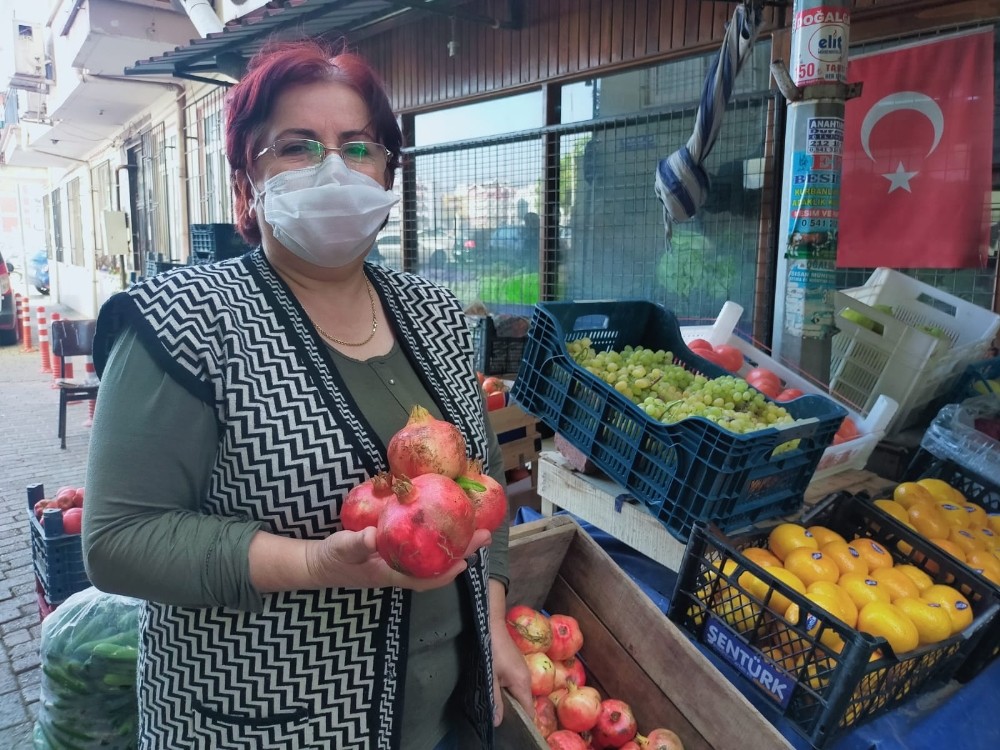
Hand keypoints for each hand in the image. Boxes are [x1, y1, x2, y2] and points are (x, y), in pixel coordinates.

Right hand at [306, 527, 491, 590]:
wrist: (318, 564)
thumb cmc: (331, 558)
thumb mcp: (340, 549)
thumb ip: (356, 544)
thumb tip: (373, 536)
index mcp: (390, 574)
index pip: (425, 579)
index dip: (447, 572)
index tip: (467, 560)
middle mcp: (400, 572)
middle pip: (437, 567)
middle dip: (462, 553)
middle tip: (484, 534)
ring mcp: (399, 564)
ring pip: (433, 559)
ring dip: (453, 546)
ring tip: (474, 529)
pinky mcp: (395, 554)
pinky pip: (422, 551)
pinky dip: (437, 541)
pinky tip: (444, 526)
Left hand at [489, 590, 532, 725]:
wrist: (492, 625)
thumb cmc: (491, 650)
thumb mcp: (491, 677)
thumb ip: (495, 700)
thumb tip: (498, 722)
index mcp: (523, 683)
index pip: (530, 710)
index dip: (523, 722)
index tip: (512, 730)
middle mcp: (527, 677)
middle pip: (525, 702)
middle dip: (515, 712)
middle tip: (500, 720)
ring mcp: (522, 670)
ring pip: (520, 692)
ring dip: (510, 700)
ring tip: (498, 708)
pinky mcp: (516, 664)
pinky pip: (516, 683)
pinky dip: (509, 690)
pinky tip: (497, 691)